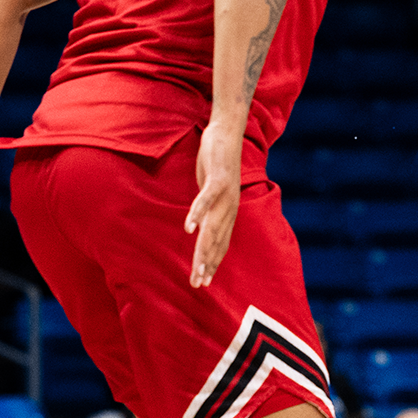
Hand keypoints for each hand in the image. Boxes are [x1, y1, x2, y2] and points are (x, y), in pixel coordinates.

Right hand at [185, 117, 243, 287]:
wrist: (228, 134)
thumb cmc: (218, 165)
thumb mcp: (212, 191)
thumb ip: (207, 210)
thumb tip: (199, 228)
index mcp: (228, 211)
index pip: (221, 244)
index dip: (212, 263)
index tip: (204, 282)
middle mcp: (230, 207)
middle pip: (217, 241)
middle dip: (207, 264)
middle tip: (198, 284)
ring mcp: (226, 194)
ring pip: (213, 226)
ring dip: (203, 247)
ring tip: (196, 266)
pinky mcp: (218, 178)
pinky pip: (206, 199)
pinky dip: (197, 213)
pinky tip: (188, 228)